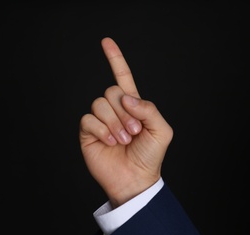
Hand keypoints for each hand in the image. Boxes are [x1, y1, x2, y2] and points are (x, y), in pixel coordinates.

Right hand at [79, 37, 172, 207]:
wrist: (135, 179)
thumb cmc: (150, 156)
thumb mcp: (161, 130)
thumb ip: (148, 108)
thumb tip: (125, 97)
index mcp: (132, 105)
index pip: (122, 77)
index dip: (115, 59)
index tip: (106, 41)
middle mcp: (114, 110)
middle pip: (111, 91)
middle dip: (125, 112)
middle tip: (134, 132)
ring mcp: (100, 120)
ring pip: (99, 104)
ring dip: (115, 123)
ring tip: (123, 140)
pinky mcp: (88, 132)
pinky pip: (89, 119)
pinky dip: (102, 131)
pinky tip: (110, 143)